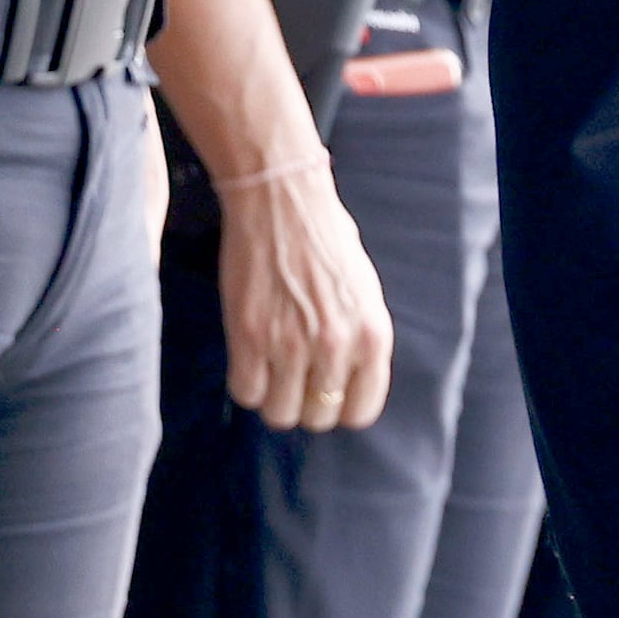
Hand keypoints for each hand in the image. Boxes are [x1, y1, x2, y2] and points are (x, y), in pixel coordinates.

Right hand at [213, 151, 393, 429]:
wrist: (282, 201)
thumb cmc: (324, 239)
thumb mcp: (363, 291)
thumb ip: (358, 337)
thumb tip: (345, 380)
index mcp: (373, 335)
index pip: (361, 410)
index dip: (340, 407)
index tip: (325, 393)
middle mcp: (337, 346)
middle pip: (318, 417)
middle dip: (303, 402)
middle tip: (292, 377)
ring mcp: (292, 344)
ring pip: (279, 412)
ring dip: (272, 397)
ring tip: (270, 369)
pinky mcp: (250, 337)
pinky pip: (245, 392)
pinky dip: (245, 382)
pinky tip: (249, 358)